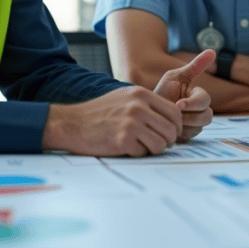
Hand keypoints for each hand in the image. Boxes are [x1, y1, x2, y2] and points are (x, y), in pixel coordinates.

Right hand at [42, 86, 182, 156]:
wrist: (71, 123)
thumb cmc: (98, 112)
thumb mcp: (124, 97)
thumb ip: (147, 103)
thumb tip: (171, 117)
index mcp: (141, 94)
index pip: (174, 112)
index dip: (176, 126)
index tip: (172, 134)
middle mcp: (138, 106)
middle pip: (171, 130)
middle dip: (168, 141)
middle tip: (158, 144)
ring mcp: (131, 122)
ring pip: (160, 144)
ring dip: (154, 149)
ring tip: (141, 146)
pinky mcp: (123, 139)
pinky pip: (143, 153)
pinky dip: (137, 153)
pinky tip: (125, 147)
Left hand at [155, 49, 214, 141]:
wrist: (147, 110)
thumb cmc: (162, 92)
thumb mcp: (175, 77)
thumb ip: (194, 66)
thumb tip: (213, 51)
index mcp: (198, 95)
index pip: (205, 100)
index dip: (193, 103)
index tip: (178, 104)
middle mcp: (200, 110)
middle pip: (207, 117)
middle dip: (189, 116)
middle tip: (173, 114)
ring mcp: (196, 124)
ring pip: (199, 127)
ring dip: (182, 124)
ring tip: (168, 119)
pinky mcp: (188, 136)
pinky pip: (189, 137)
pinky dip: (177, 132)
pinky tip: (167, 127)